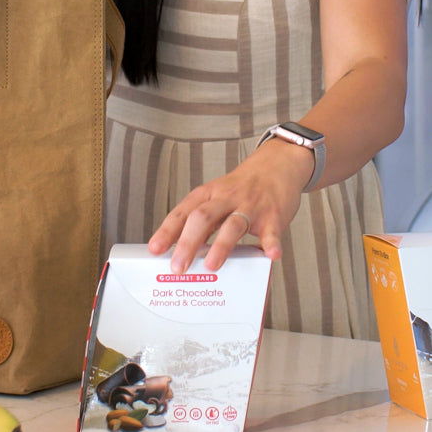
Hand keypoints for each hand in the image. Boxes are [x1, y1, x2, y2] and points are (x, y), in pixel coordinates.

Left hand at [146, 141, 313, 273]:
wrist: (277, 165)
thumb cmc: (242, 188)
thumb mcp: (216, 197)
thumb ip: (201, 222)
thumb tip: (181, 253)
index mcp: (208, 195)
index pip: (182, 212)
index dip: (167, 231)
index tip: (155, 249)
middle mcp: (226, 199)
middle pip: (203, 218)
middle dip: (188, 243)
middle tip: (178, 266)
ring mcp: (250, 206)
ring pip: (233, 225)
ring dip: (221, 246)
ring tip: (211, 265)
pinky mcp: (272, 215)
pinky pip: (271, 230)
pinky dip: (271, 242)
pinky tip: (270, 254)